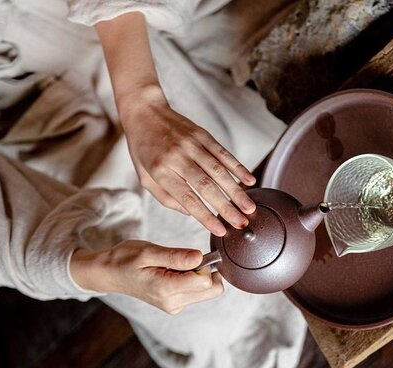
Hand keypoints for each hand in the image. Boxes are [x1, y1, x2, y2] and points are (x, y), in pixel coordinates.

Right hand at [70, 240, 223, 313]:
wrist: (110, 274)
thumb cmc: (125, 259)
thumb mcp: (149, 251)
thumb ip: (176, 256)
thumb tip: (200, 257)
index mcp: (166, 289)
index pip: (206, 281)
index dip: (204, 263)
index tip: (188, 255)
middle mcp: (173, 303)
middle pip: (213, 290)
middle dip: (206, 271)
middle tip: (184, 259)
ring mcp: (175, 306)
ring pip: (208, 291)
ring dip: (198, 275)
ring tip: (175, 265)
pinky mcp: (176, 304)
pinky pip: (198, 292)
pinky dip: (192, 280)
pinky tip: (172, 272)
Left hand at [95, 12, 256, 236]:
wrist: (145, 111)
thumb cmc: (143, 149)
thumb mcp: (145, 177)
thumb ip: (166, 198)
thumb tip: (191, 213)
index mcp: (161, 171)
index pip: (187, 198)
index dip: (205, 216)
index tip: (220, 230)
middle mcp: (178, 157)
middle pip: (207, 187)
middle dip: (227, 208)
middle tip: (242, 224)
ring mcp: (192, 144)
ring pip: (219, 171)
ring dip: (237, 191)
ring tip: (249, 208)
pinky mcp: (202, 134)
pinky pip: (223, 153)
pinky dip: (238, 168)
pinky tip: (249, 180)